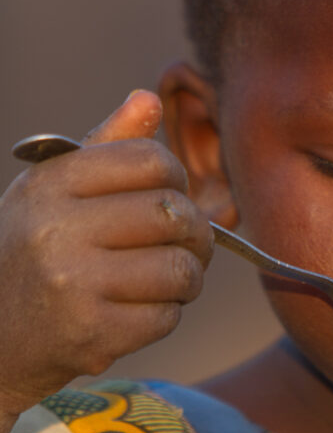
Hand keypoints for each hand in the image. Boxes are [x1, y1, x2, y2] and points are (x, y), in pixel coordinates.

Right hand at [0, 90, 213, 432]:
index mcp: (52, 184)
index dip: (176, 179)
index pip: (151, 161)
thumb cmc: (35, 250)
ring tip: (168, 279)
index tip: (170, 196)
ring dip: (188, 277)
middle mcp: (57, 229)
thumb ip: (105, 144)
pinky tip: (140, 310)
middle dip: (196, 232)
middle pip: (173, 214)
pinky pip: (167, 316)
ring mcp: (73, 284)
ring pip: (179, 269)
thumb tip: (147, 99)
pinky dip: (166, 314)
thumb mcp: (54, 189)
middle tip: (189, 243)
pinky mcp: (91, 333)